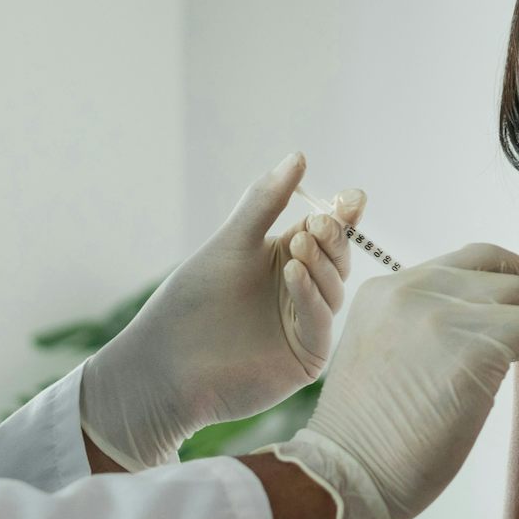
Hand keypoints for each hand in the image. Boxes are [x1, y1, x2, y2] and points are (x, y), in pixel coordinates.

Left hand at [79, 152, 364, 469]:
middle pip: (337, 258)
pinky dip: (310, 295)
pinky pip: (321, 320)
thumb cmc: (191, 299)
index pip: (326, 231)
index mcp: (286, 257)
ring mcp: (306, 323)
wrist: (166, 363)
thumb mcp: (231, 242)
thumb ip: (265, 202)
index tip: (352, 198)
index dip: (342, 214)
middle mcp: (301, 289)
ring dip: (322, 264)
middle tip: (319, 224)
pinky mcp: (306, 355)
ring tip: (299, 246)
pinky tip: (292, 274)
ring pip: (334, 287)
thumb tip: (299, 156)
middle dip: (333, 237)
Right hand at [258, 243, 518, 518]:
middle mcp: (410, 289)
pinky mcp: (470, 346)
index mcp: (385, 292)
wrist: (343, 476)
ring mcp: (440, 314)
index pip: (461, 264)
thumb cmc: (366, 440)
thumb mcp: (385, 361)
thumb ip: (420, 334)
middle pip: (493, 264)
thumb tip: (487, 335)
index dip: (506, 274)